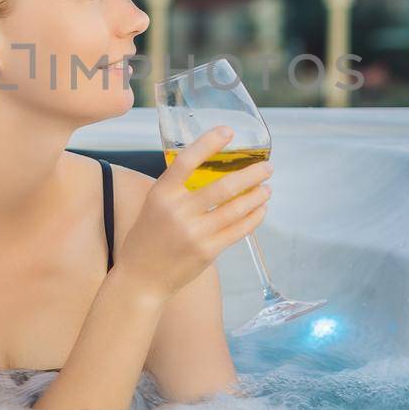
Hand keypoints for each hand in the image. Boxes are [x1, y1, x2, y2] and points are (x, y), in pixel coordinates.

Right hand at [113, 126, 273, 305]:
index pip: (186, 161)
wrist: (141, 278)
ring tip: (267, 188)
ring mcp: (194, 233)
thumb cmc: (148, 238)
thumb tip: (209, 169)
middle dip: (251, 174)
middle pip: (222, 186)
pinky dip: (253, 217)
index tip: (228, 131)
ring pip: (236, 208)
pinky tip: (260, 210)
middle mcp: (177, 211)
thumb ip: (176, 189)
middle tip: (267, 167)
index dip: (208, 143)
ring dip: (257, 195)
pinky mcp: (207, 252)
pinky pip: (238, 230)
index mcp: (161, 194)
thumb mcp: (153, 206)